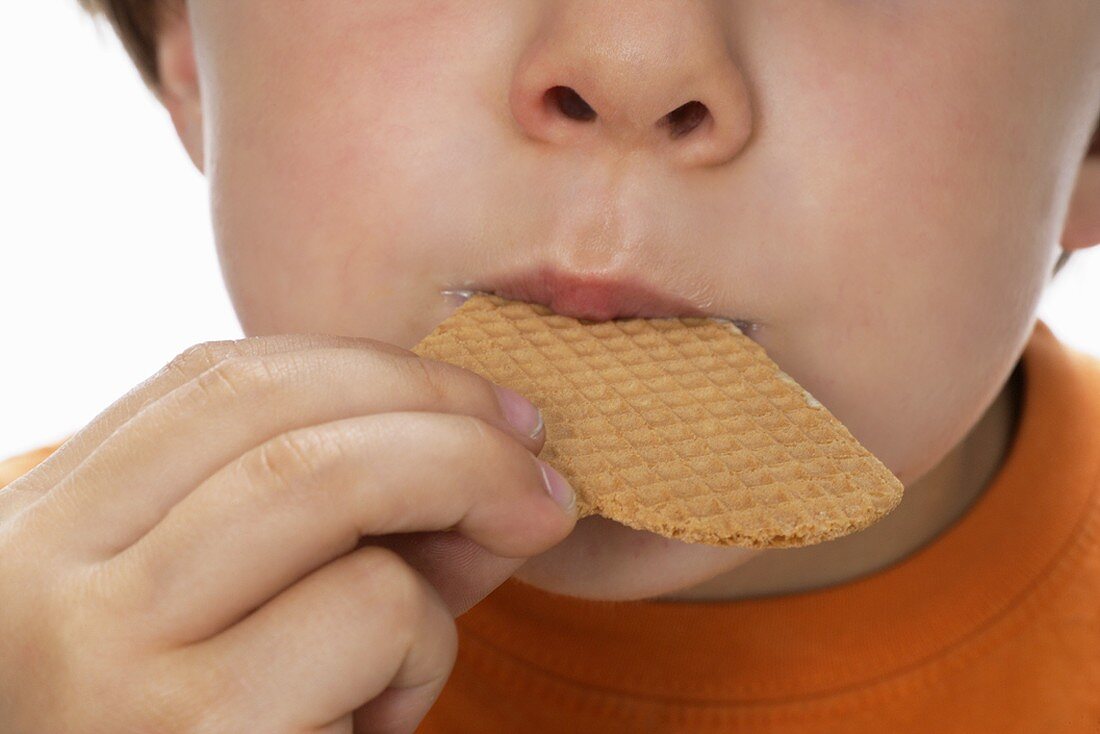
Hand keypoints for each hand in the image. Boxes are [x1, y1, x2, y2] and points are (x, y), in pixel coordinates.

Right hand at [0, 334, 576, 732]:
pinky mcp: (199, 729)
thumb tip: (496, 451)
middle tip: (534, 456)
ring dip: (451, 507)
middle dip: (441, 411)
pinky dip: (427, 646)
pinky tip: (379, 719)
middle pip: (277, 413)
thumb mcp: (254, 614)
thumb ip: (349, 525)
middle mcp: (45, 579)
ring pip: (328, 484)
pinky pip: (374, 609)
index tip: (474, 398)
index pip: (215, 381)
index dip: (367, 367)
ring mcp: (106, 652)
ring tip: (455, 602)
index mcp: (47, 531)